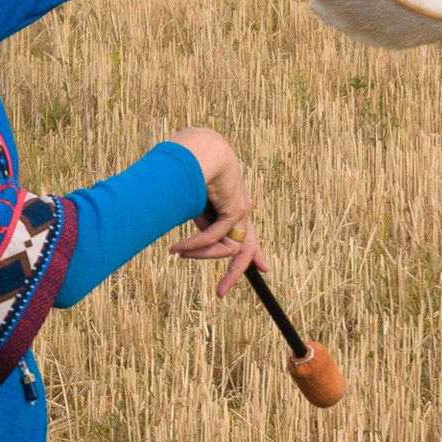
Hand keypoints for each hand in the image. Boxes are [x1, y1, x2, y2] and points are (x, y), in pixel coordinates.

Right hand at [165, 128, 260, 297]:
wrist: (199, 148)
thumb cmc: (191, 170)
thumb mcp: (195, 205)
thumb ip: (202, 224)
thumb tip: (196, 248)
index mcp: (234, 205)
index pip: (248, 234)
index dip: (256, 253)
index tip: (264, 267)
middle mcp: (242, 209)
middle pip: (245, 248)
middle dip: (235, 273)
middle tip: (221, 293)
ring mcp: (242, 210)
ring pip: (229, 248)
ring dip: (201, 255)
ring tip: (177, 253)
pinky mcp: (236, 209)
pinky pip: (216, 237)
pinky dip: (195, 245)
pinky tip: (177, 248)